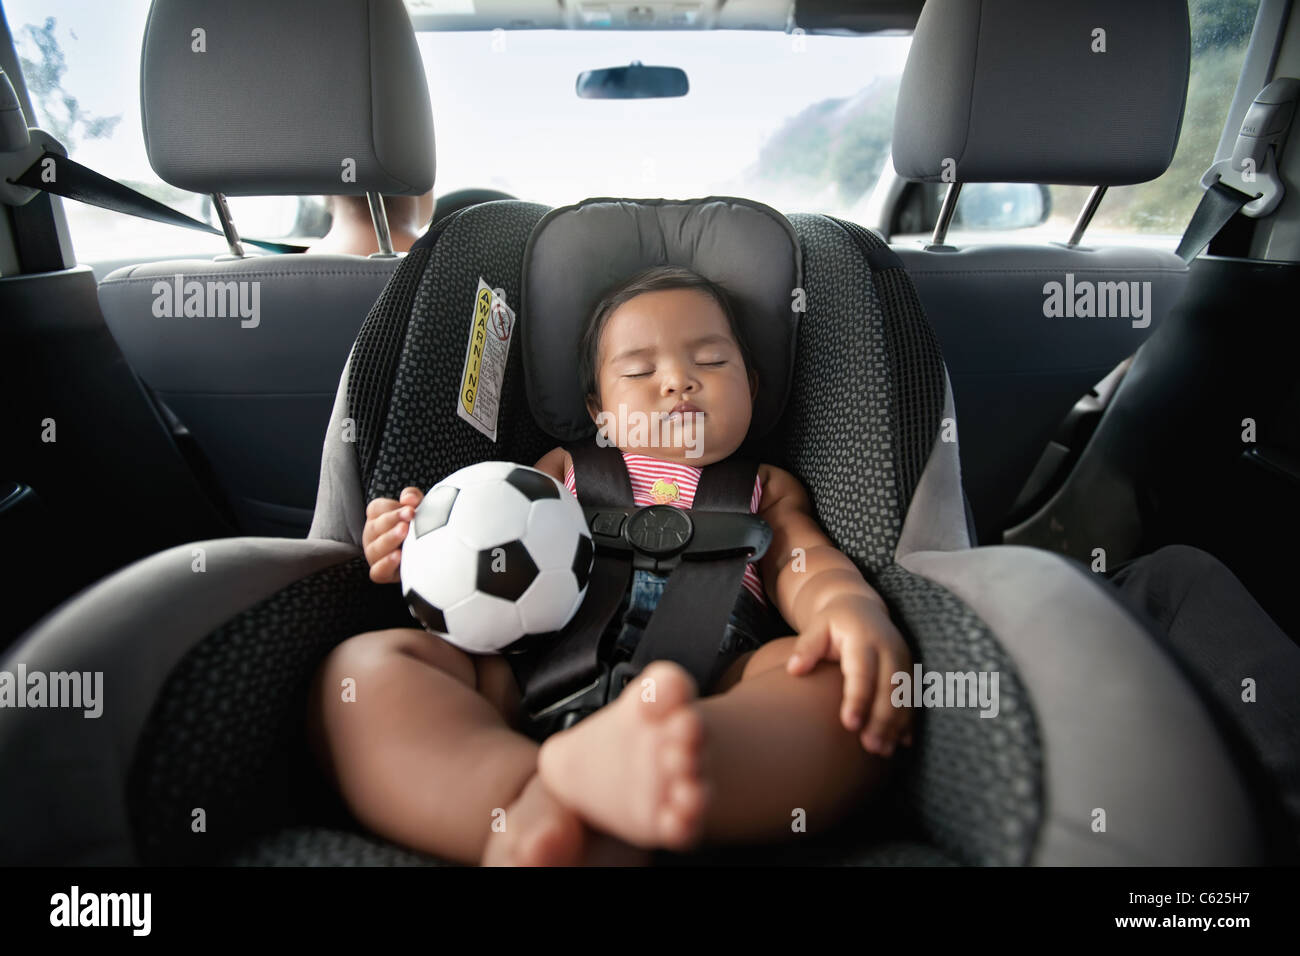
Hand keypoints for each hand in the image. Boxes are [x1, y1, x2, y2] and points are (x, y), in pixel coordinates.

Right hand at [362, 487, 423, 584]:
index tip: (410, 510)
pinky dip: (386, 564)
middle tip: (408, 522)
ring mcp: (374, 554)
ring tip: (404, 535)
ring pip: (376, 548)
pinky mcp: (380, 572)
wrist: (424, 554)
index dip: (392, 509)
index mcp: (377, 517)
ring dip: (390, 540)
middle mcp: (371, 535)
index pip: (377, 508)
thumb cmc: (416, 527)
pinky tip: (399, 556)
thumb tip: (409, 498)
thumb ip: (412, 497)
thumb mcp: (416, 507)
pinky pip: (377, 571)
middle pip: (375, 527)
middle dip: (392, 522)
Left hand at [785, 594, 914, 755]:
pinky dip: (909, 721)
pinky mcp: (910, 670)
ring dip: (896, 725)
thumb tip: (793, 669)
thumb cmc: (833, 623)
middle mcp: (889, 649)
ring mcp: (903, 660)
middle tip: (869, 747)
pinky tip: (903, 743)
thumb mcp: (817, 627)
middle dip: (881, 719)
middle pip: (889, 688)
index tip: (850, 724)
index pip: (862, 672)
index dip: (858, 699)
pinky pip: (913, 698)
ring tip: (881, 751)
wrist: (862, 608)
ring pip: (904, 696)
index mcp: (864, 639)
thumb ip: (806, 647)